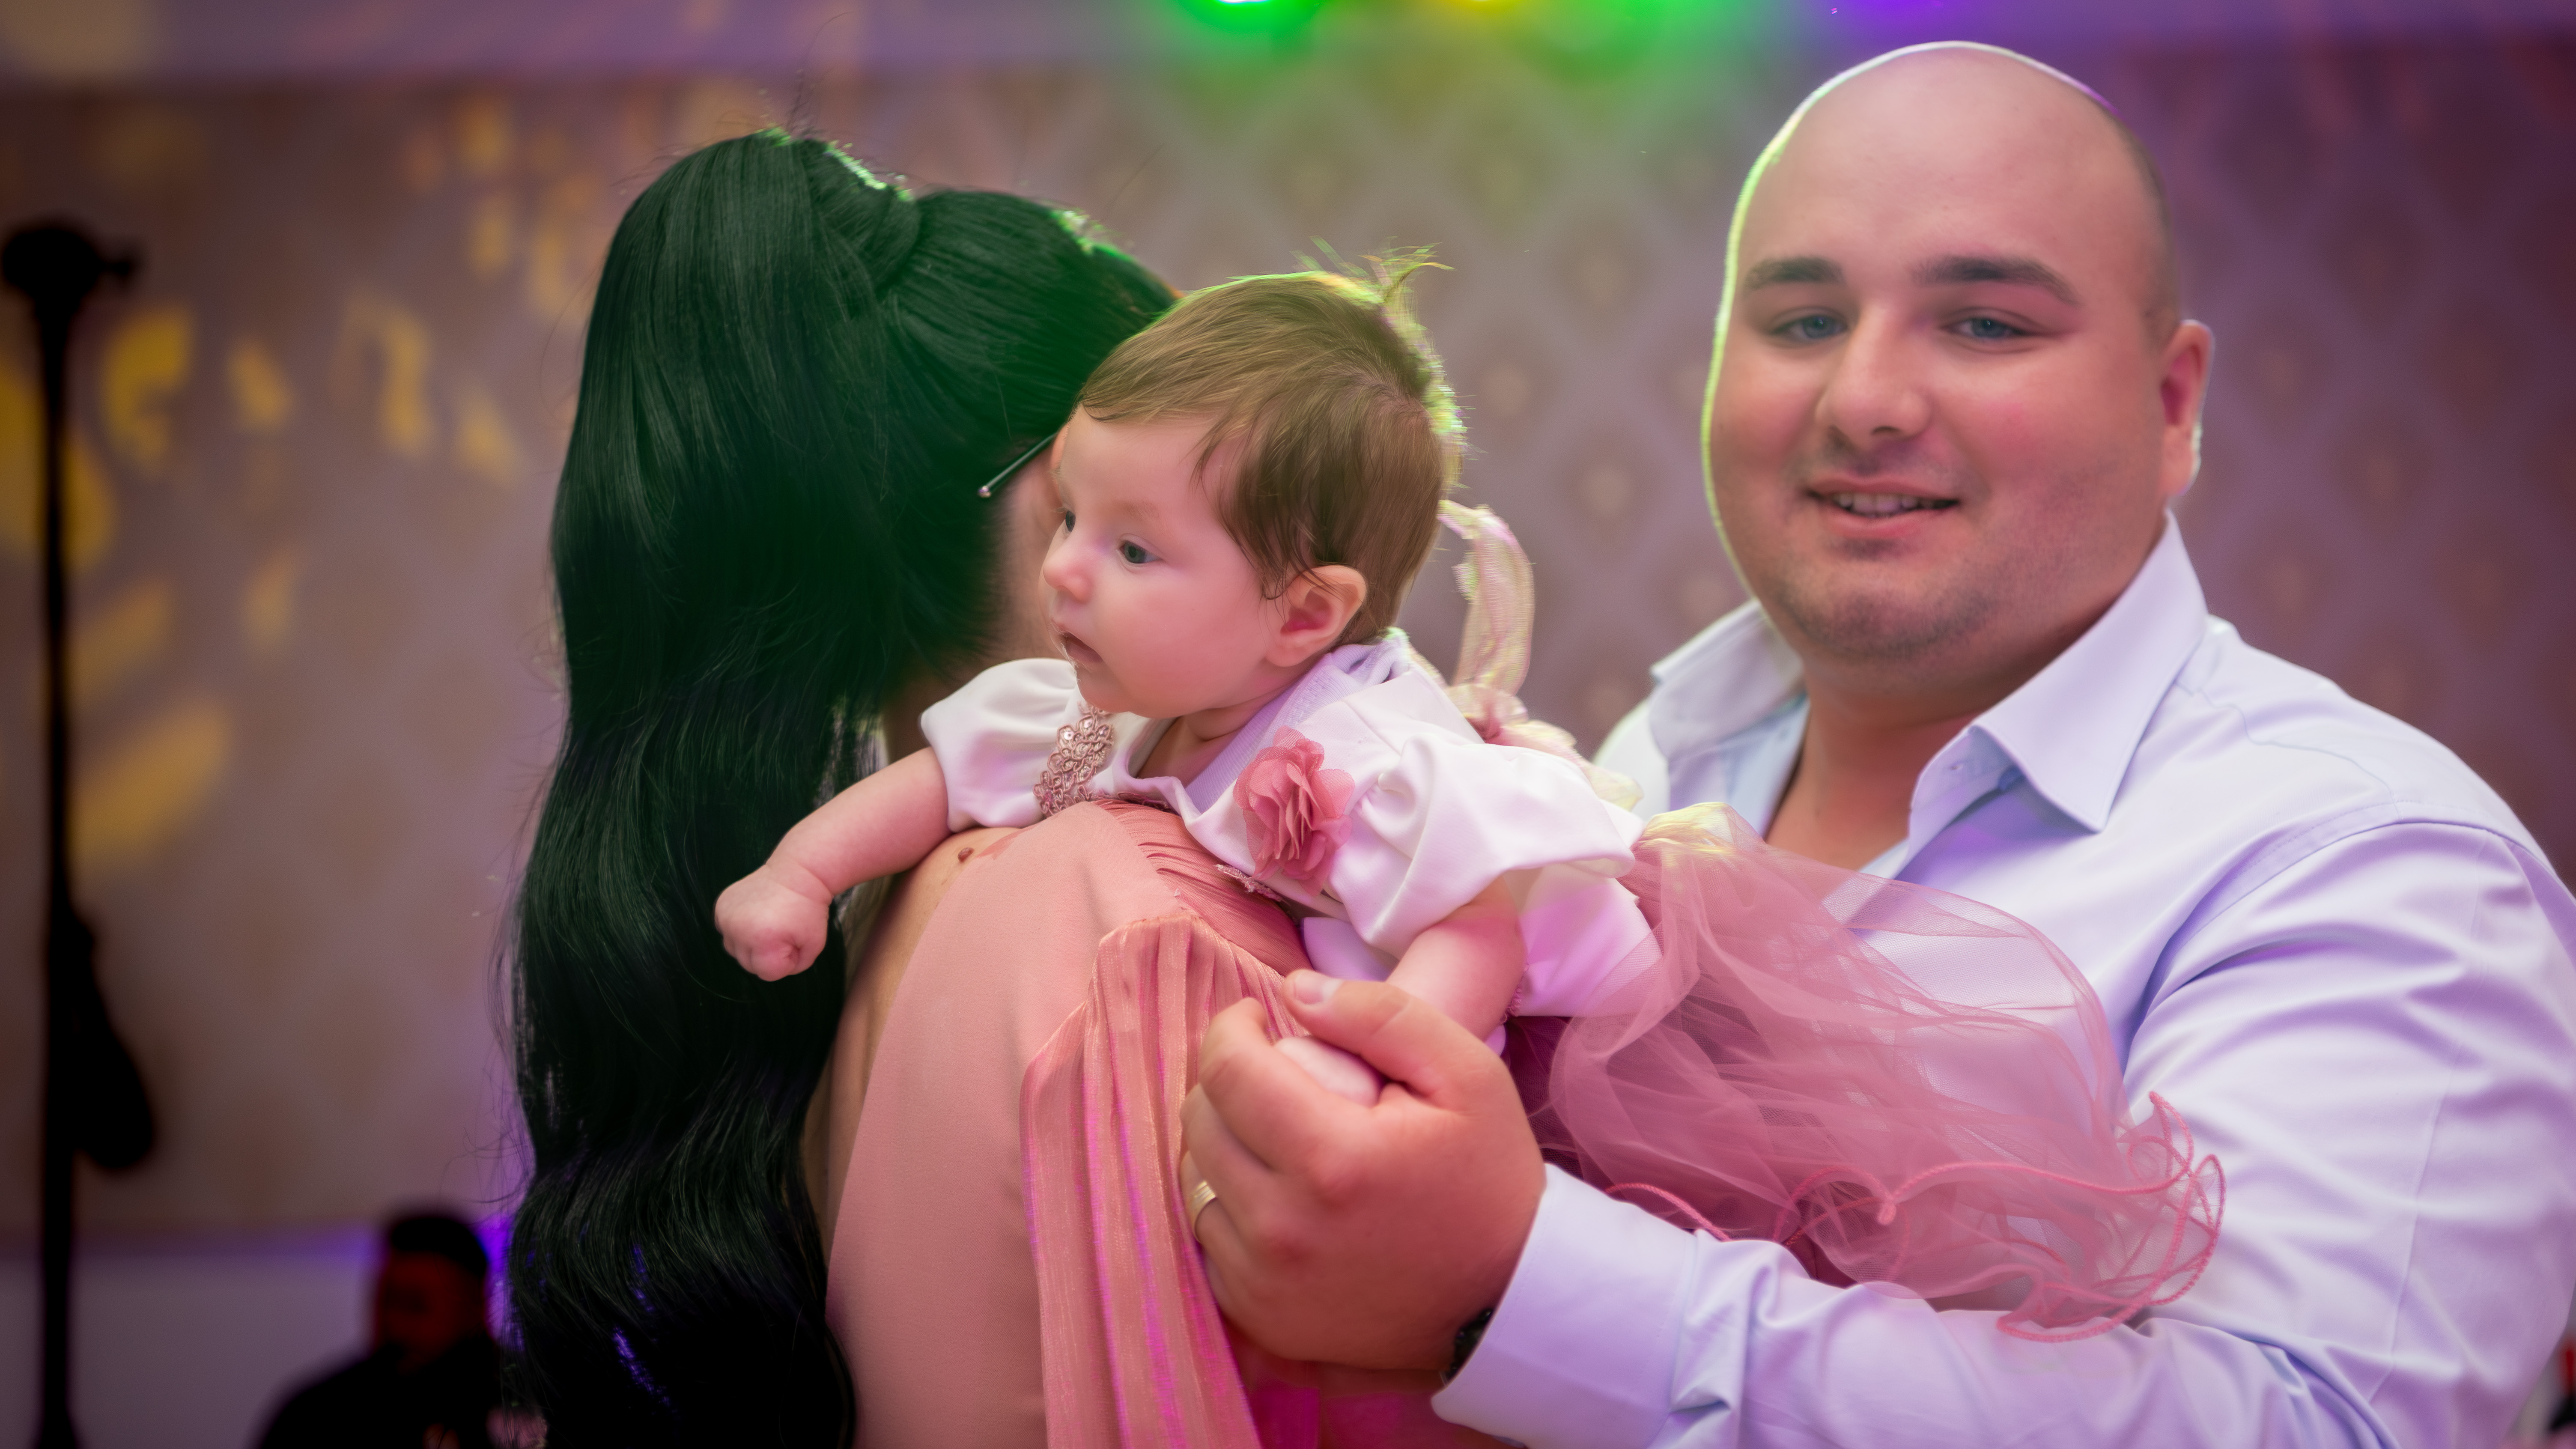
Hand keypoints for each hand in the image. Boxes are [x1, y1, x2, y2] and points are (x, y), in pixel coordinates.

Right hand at [714, 863, 830, 980]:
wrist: (797, 873)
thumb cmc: (808, 909)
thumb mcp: (813, 945)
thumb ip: (796, 967)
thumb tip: (774, 969)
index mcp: (762, 940)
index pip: (767, 973)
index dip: (785, 961)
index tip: (793, 941)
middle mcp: (739, 929)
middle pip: (748, 964)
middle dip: (767, 954)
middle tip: (783, 932)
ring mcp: (726, 916)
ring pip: (734, 949)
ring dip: (750, 943)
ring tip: (768, 924)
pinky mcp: (721, 906)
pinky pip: (727, 932)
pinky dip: (740, 929)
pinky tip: (756, 916)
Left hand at [1180, 971, 1544, 1369]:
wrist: (1509, 1297)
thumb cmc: (1489, 1178)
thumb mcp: (1465, 1074)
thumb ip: (1379, 1016)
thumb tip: (1294, 988)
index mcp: (1332, 1159)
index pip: (1226, 1068)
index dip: (1232, 1026)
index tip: (1258, 1018)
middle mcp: (1284, 1228)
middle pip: (1200, 1120)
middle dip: (1227, 1078)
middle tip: (1273, 1070)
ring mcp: (1265, 1281)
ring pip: (1195, 1177)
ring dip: (1223, 1140)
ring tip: (1274, 1129)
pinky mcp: (1260, 1316)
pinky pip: (1205, 1237)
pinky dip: (1228, 1203)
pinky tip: (1273, 1191)